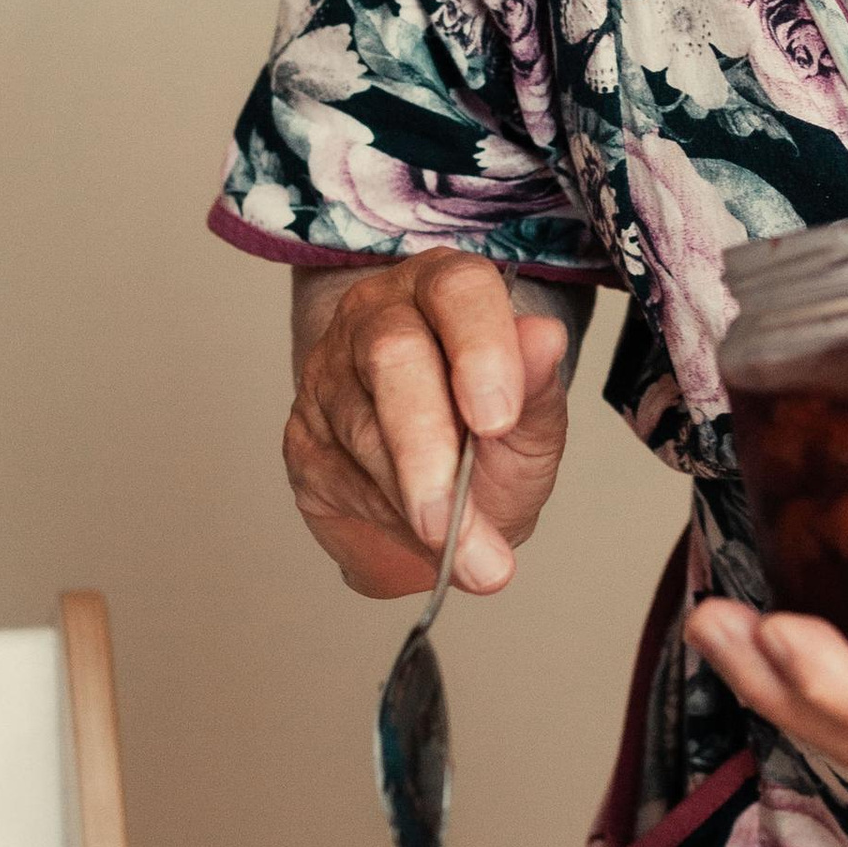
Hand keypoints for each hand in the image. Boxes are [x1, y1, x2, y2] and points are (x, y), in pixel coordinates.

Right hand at [284, 251, 573, 601]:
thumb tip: (546, 338)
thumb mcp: (535, 421)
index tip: (498, 420)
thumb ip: (538, 385)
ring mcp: (330, 371)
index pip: (457, 290)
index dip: (479, 349)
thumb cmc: (493, 444)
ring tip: (467, 556)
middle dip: (428, 445)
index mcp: (446, 290)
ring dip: (415, 502)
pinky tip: (421, 538)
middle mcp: (379, 314)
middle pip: (392, 355)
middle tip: (458, 518)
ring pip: (362, 428)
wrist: (443, 506)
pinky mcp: (301, 432)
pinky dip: (387, 519)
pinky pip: (337, 475)